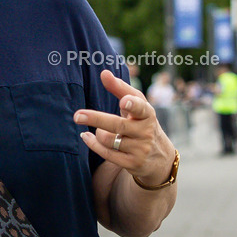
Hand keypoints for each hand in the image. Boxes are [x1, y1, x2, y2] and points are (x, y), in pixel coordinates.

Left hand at [75, 70, 173, 185]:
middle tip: (77, 115)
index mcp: (147, 114)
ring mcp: (140, 149)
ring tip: (97, 129)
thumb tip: (104, 73)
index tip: (123, 101)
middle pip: (117, 125)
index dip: (132, 104)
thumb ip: (120, 88)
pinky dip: (93, 144)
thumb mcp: (136, 105)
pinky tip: (86, 137)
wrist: (159, 156)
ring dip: (98, 133)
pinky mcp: (132, 163)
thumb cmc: (141, 122)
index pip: (141, 108)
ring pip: (109, 140)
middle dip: (96, 119)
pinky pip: (107, 154)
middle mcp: (146, 132)